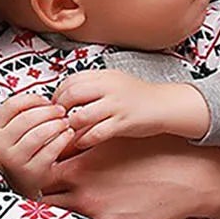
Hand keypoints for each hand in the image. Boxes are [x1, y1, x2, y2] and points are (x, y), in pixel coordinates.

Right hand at [0, 92, 76, 197]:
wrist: (23, 180)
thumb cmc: (24, 147)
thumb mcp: (17, 129)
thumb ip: (26, 112)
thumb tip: (49, 100)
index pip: (12, 105)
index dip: (33, 99)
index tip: (47, 101)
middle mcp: (2, 144)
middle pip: (26, 118)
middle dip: (48, 111)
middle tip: (62, 110)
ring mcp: (15, 160)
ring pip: (38, 134)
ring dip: (56, 124)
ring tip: (66, 122)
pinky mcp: (32, 172)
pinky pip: (49, 151)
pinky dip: (62, 139)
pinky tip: (69, 134)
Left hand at [42, 135, 219, 218]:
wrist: (187, 177)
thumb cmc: (149, 154)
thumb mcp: (111, 143)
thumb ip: (79, 147)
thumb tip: (54, 146)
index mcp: (79, 169)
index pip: (38, 176)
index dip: (35, 178)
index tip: (37, 179)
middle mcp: (84, 194)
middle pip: (44, 202)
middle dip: (44, 200)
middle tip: (46, 198)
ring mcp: (98, 216)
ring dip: (62, 217)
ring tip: (63, 215)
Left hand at [54, 70, 207, 148]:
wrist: (164, 105)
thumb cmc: (137, 96)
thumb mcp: (113, 82)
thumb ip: (91, 85)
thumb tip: (65, 94)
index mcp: (103, 76)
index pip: (70, 81)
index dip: (57, 94)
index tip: (54, 106)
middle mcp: (108, 88)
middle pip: (72, 95)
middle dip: (59, 110)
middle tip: (57, 121)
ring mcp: (116, 105)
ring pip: (82, 115)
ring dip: (70, 126)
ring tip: (67, 132)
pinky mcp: (123, 122)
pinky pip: (97, 132)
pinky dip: (85, 139)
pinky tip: (82, 142)